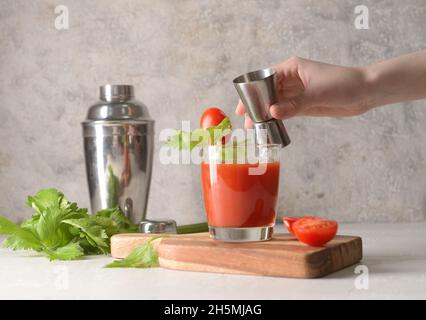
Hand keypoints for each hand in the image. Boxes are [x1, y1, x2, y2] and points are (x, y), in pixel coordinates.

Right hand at [235, 56, 372, 126]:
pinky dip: (277, 119)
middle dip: (257, 106)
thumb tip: (272, 113)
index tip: (244, 107)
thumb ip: (294, 105)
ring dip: (265, 115)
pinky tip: (269, 127)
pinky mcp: (303, 105)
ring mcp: (297, 93)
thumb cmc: (343, 84)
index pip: (265, 79)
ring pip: (275, 104)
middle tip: (247, 122)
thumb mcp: (316, 94)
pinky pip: (285, 112)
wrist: (365, 93)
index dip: (253, 92)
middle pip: (267, 92)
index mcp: (292, 68)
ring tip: (255, 128)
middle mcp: (292, 79)